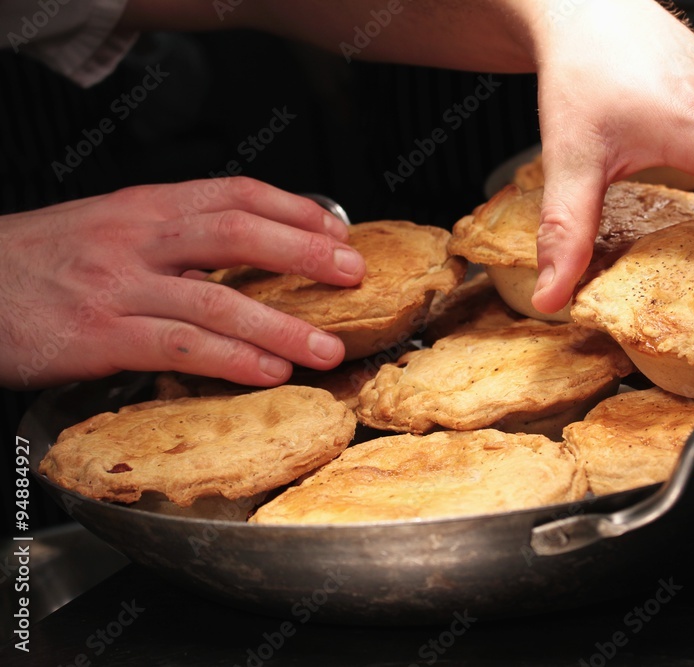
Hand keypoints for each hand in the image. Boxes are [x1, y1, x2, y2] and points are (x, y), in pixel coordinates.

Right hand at [0, 178, 364, 389]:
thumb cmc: (40, 262)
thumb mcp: (108, 227)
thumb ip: (172, 235)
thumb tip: (246, 251)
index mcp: (144, 207)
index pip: (234, 193)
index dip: (294, 209)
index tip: (338, 230)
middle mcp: (136, 238)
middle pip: (237, 233)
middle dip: (304, 253)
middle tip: (354, 275)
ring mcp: (117, 286)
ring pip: (216, 299)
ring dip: (281, 326)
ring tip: (328, 349)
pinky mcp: (98, 335)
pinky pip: (179, 346)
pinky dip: (231, 359)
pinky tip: (267, 372)